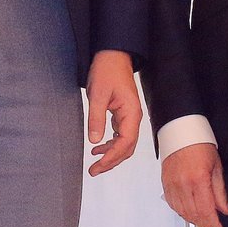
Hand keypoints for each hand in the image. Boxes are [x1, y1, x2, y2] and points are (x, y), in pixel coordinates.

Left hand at [84, 50, 142, 176]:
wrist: (112, 56)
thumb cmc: (107, 71)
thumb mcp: (97, 95)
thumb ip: (96, 118)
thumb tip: (95, 141)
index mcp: (131, 113)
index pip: (125, 143)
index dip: (112, 157)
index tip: (98, 166)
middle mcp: (133, 117)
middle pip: (127, 147)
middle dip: (111, 161)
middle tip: (94, 170)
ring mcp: (129, 116)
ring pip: (124, 143)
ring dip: (111, 154)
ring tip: (95, 163)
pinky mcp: (122, 114)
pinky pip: (119, 135)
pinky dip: (110, 144)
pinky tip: (98, 147)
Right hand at [161, 143, 227, 226]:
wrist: (180, 132)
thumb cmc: (199, 144)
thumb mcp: (216, 167)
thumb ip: (220, 191)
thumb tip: (224, 209)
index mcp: (198, 179)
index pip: (206, 211)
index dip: (214, 225)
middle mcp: (183, 184)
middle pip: (194, 215)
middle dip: (205, 224)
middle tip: (213, 226)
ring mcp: (172, 185)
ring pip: (182, 212)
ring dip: (194, 220)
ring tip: (203, 220)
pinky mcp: (165, 184)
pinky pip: (173, 205)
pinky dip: (182, 212)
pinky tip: (189, 212)